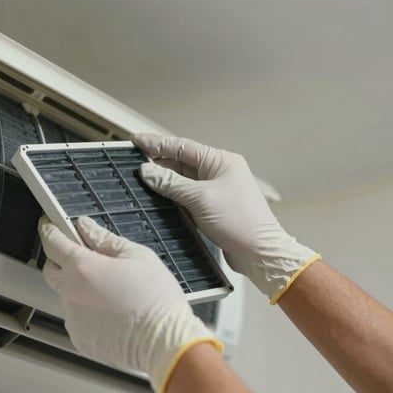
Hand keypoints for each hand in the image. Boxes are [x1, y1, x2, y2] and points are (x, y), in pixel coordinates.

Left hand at [39, 216, 221, 392]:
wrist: (164, 343)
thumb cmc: (156, 299)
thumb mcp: (136, 255)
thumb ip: (104, 239)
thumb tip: (86, 227)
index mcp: (83, 268)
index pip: (53, 243)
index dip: (49, 230)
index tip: (50, 226)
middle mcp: (71, 293)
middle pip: (51, 270)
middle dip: (60, 261)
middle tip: (84, 259)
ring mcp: (73, 319)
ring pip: (67, 297)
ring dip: (79, 290)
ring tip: (111, 293)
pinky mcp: (80, 339)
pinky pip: (77, 319)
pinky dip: (88, 313)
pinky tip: (111, 313)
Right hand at [132, 133, 319, 303]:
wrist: (260, 253)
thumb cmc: (240, 223)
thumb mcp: (200, 199)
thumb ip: (171, 183)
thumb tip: (147, 171)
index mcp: (221, 161)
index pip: (182, 146)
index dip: (156, 143)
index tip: (136, 140)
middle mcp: (219, 172)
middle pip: (181, 162)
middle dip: (157, 161)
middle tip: (132, 161)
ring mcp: (216, 190)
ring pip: (183, 180)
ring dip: (164, 180)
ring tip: (141, 178)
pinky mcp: (213, 207)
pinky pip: (187, 195)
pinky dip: (172, 195)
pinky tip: (158, 197)